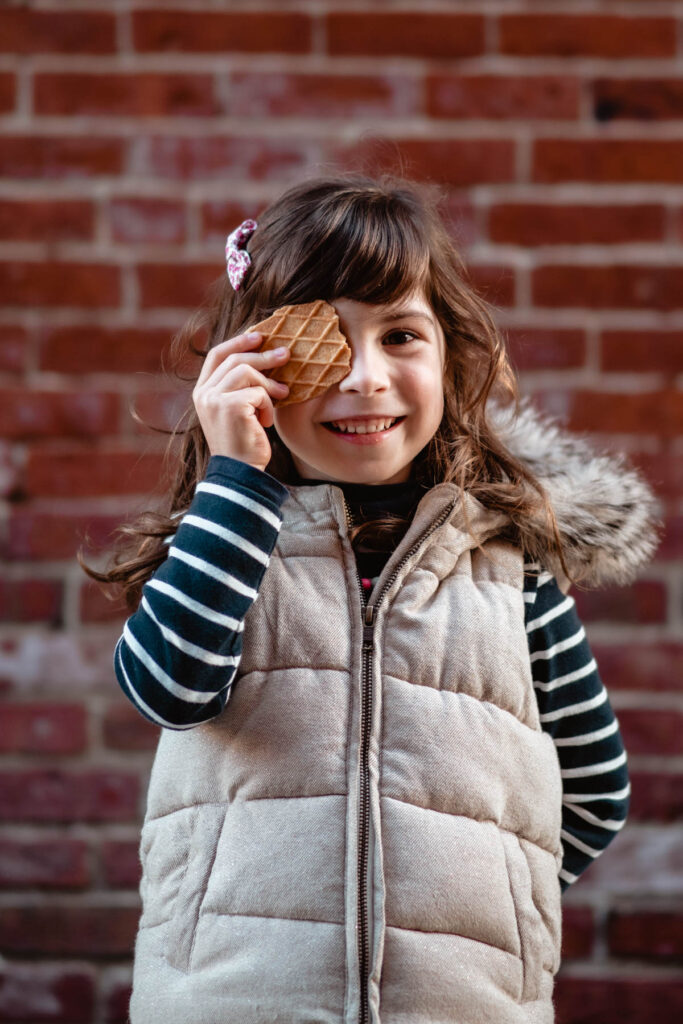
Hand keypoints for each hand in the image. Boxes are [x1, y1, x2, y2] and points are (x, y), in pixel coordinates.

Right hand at [192, 331, 289, 470]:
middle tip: (286, 354)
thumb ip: (240, 386)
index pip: (216, 354)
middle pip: (235, 359)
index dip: (238, 342)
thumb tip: (266, 358)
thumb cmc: (243, 443)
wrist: (240, 472)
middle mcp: (203, 394)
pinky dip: (268, 405)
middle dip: (263, 355)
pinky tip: (265, 422)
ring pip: (247, 372)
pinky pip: (258, 392)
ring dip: (269, 385)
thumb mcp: (237, 410)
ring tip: (281, 395)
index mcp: (202, 392)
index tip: (260, 336)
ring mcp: (214, 400)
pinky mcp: (230, 407)